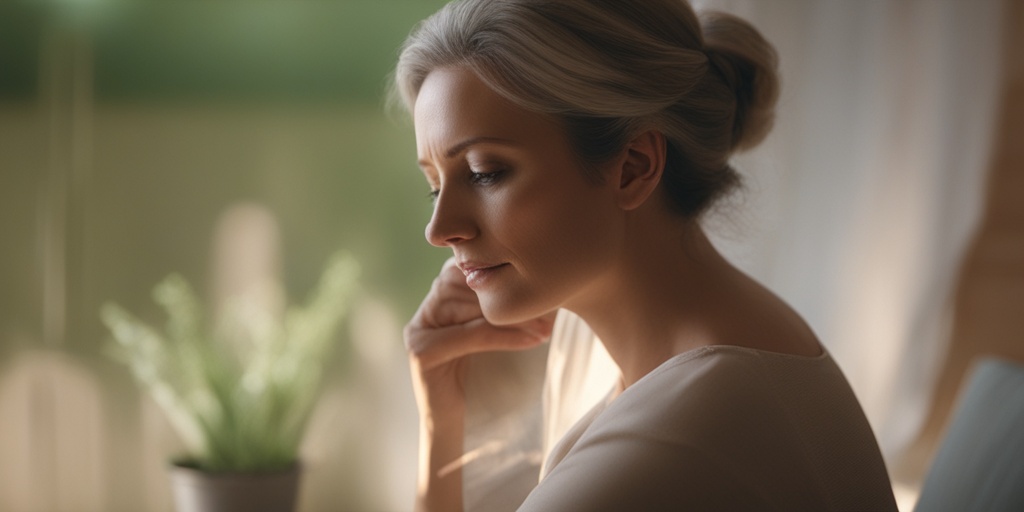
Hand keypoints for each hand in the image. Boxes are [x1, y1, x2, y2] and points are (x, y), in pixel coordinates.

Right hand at [405, 257, 555, 415]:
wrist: (454, 426)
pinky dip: (502, 336)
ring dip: (511, 315)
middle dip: (507, 295)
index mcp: (438, 302)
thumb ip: (499, 312)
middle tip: (547, 305)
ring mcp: (418, 331)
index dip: (498, 273)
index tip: (538, 283)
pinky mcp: (422, 353)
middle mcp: (425, 312)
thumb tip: (542, 283)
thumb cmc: (480, 380)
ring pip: (469, 308)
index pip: (465, 270)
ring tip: (544, 324)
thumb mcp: (491, 337)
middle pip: (465, 286)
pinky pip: (468, 336)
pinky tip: (531, 339)